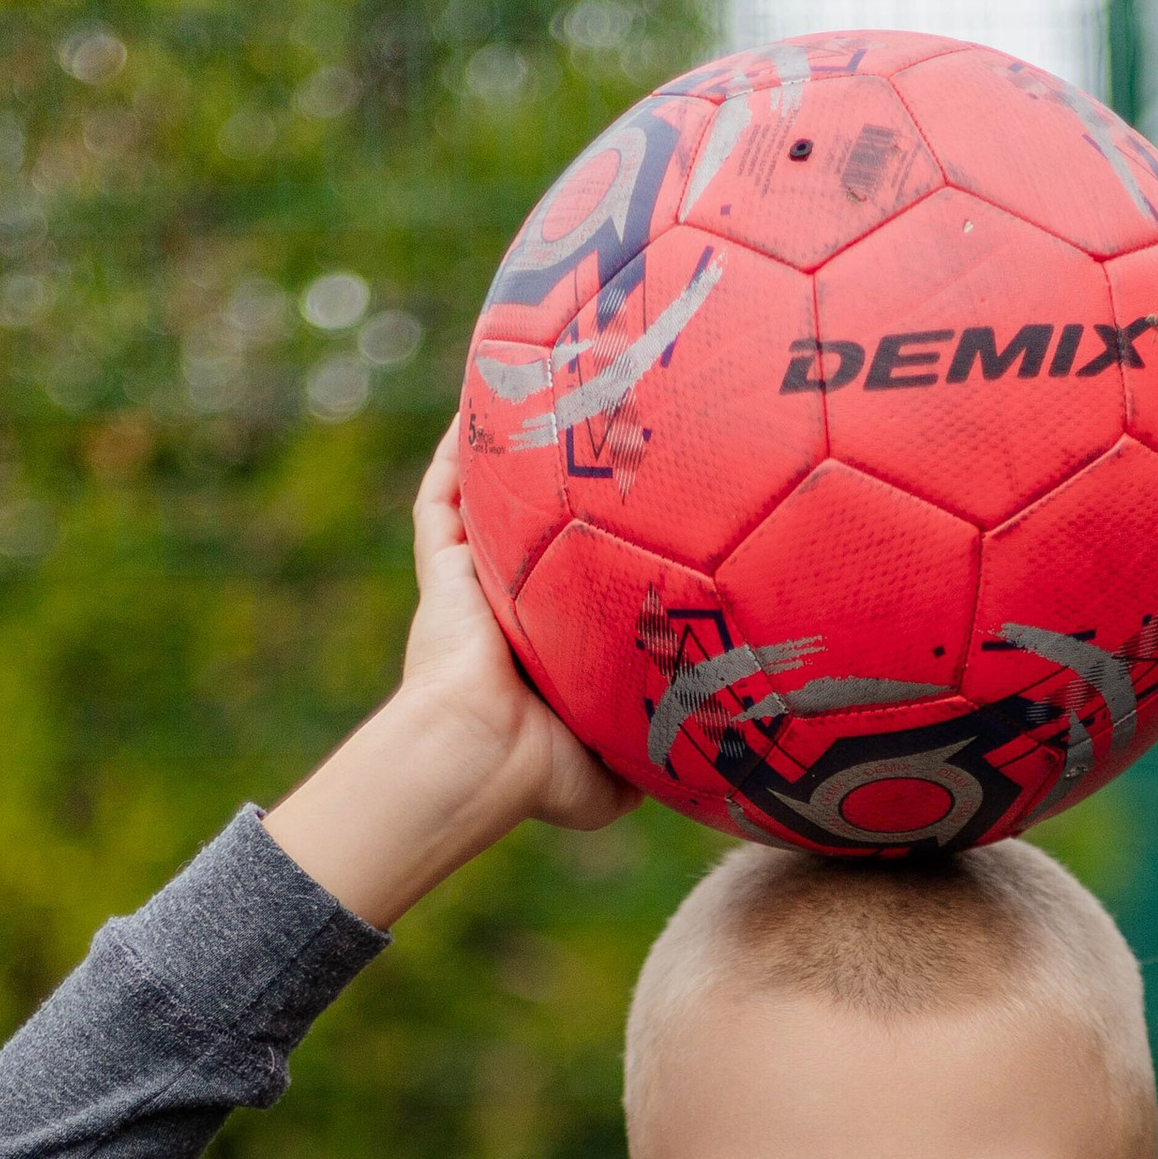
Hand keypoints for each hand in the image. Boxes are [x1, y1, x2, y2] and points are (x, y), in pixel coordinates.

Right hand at [395, 421, 634, 838]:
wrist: (478, 757)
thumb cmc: (542, 773)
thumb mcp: (613, 773)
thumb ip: (655, 753)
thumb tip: (715, 762)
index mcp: (545, 643)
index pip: (579, 579)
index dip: (610, 545)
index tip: (654, 510)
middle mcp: (509, 604)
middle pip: (538, 525)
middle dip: (563, 479)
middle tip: (610, 428)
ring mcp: (473, 578)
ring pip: (489, 496)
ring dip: (510, 446)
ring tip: (545, 385)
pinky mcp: (441, 561)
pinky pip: (444, 489)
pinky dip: (460, 444)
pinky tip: (487, 390)